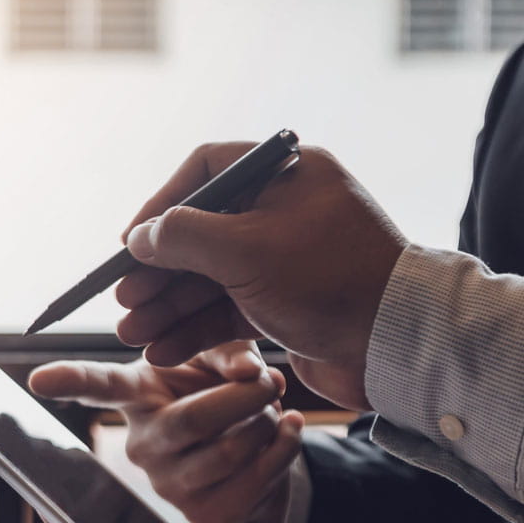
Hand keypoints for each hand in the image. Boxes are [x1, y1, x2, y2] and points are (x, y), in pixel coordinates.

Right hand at [29, 341, 302, 522]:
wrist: (249, 442)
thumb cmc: (220, 388)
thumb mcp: (221, 357)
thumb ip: (231, 351)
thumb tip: (250, 373)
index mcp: (135, 396)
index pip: (98, 387)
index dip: (68, 381)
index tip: (37, 379)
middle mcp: (140, 445)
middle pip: (193, 420)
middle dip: (245, 397)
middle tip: (271, 379)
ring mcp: (168, 485)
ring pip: (230, 452)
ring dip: (268, 424)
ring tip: (272, 408)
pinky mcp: (203, 514)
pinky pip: (254, 482)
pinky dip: (284, 450)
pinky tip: (287, 431)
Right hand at [114, 143, 407, 409]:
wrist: (398, 344)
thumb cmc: (330, 281)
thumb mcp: (245, 251)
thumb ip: (183, 237)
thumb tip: (139, 236)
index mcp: (284, 176)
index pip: (204, 172)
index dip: (160, 205)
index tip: (130, 243)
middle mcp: (283, 211)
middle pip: (199, 233)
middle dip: (157, 272)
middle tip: (124, 300)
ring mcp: (284, 259)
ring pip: (208, 277)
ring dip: (168, 307)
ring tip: (132, 335)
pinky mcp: (285, 303)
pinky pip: (227, 309)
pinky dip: (195, 329)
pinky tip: (163, 350)